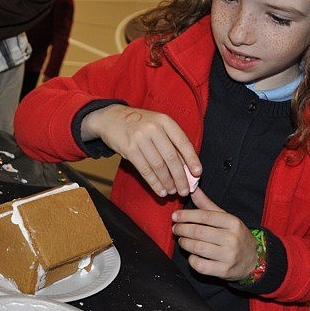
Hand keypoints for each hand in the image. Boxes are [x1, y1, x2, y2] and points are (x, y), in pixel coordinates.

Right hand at [82, 104, 200, 196]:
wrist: (111, 118)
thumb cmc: (140, 124)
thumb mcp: (158, 126)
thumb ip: (171, 142)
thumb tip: (187, 166)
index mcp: (165, 121)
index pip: (183, 142)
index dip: (192, 159)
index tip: (198, 173)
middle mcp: (154, 128)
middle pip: (171, 157)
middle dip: (180, 177)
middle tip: (185, 190)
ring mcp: (140, 138)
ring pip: (158, 166)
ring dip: (167, 182)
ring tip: (173, 192)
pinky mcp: (128, 148)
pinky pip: (144, 170)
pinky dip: (154, 183)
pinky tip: (160, 190)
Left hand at [172, 189, 258, 280]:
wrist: (254, 259)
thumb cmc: (235, 235)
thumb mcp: (226, 218)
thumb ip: (207, 205)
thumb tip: (193, 189)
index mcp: (233, 222)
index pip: (205, 216)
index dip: (187, 216)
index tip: (175, 216)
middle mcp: (232, 239)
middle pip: (199, 232)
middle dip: (182, 229)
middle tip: (176, 228)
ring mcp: (228, 256)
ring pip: (198, 248)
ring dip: (185, 243)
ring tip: (182, 240)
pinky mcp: (224, 271)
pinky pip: (201, 265)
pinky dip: (192, 259)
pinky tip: (192, 255)